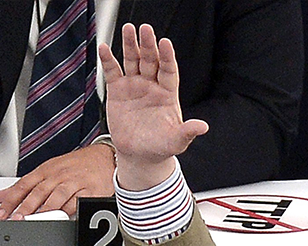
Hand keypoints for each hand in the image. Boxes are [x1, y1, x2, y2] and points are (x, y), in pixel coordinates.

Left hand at [0, 144, 114, 218]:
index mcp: (46, 170)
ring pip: (57, 196)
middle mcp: (58, 176)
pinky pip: (78, 201)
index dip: (11, 199)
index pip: (23, 185)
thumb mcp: (49, 170)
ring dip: (45, 210)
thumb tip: (3, 196)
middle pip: (38, 192)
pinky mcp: (90, 190)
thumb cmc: (76, 166)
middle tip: (17, 219)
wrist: (103, 157)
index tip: (2, 212)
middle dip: (26, 207)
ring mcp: (74, 183)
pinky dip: (69, 209)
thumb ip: (27, 185)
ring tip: (36, 220)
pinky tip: (62, 217)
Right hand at [99, 23, 209, 190]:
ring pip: (133, 60)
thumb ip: (187, 132)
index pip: (169, 70)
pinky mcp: (117, 90)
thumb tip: (203, 127)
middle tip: (146, 29)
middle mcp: (151, 86)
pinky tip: (104, 48)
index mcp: (167, 94)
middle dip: (148, 45)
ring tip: (128, 29)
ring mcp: (134, 86)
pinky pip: (113, 71)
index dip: (168, 57)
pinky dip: (108, 60)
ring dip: (130, 45)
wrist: (139, 155)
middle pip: (151, 60)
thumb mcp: (176, 141)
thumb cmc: (160, 147)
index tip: (166, 43)